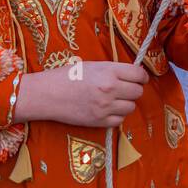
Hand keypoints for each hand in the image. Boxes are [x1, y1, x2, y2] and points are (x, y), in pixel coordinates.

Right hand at [13, 61, 147, 127]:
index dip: (141, 76)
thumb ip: (113, 70)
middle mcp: (110, 89)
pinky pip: (119, 121)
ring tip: (114, 100)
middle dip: (134, 90)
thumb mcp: (92, 66)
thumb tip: (131, 75)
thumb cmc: (67, 76)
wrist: (46, 94)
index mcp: (109, 72)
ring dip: (125, 104)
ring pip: (131, 107)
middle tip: (125, 89)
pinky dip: (116, 116)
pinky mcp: (99, 122)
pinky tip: (107, 110)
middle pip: (138, 92)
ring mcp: (105, 107)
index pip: (139, 74)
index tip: (139, 78)